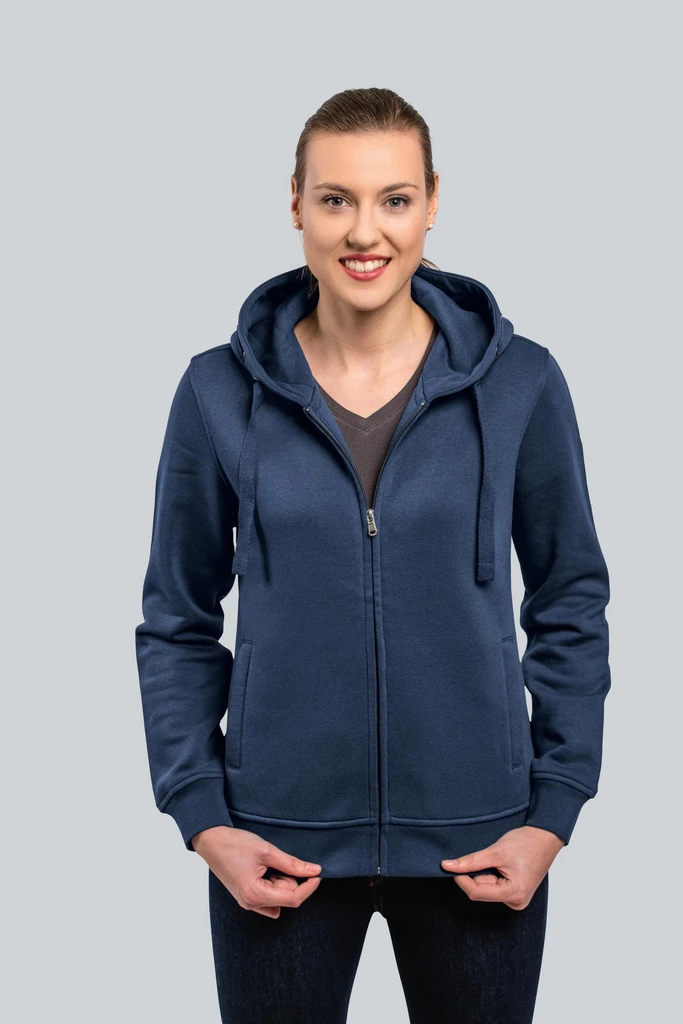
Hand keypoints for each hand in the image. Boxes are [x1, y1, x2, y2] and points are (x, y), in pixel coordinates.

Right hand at [191, 826, 321, 918]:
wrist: (211, 840)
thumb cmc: (235, 844)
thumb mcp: (267, 851)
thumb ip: (292, 864)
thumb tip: (315, 871)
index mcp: (255, 895)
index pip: (293, 899)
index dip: (309, 887)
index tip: (318, 873)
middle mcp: (250, 904)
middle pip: (286, 898)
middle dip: (289, 879)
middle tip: (277, 859)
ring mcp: (247, 902)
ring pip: (278, 897)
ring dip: (281, 881)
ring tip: (268, 863)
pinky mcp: (246, 896)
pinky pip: (269, 896)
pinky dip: (273, 884)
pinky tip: (265, 869)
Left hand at [441, 825, 564, 908]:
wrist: (545, 837)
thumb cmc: (526, 843)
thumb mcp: (495, 851)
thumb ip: (471, 861)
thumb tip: (448, 866)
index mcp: (513, 894)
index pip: (476, 893)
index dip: (462, 878)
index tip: (453, 865)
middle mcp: (516, 901)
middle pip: (481, 891)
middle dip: (478, 874)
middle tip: (488, 857)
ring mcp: (517, 899)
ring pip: (487, 889)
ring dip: (485, 874)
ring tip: (499, 860)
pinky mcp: (516, 893)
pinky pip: (495, 887)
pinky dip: (492, 875)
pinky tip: (502, 864)